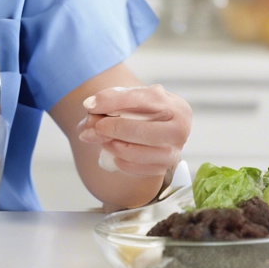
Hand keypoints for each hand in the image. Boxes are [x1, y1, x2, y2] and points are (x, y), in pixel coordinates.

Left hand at [77, 85, 191, 177]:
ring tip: (102, 139)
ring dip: (113, 145)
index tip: (89, 105)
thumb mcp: (132, 98)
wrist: (159, 130)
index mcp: (173, 104)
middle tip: (95, 126)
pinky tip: (114, 153)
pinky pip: (137, 169)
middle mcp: (179, 128)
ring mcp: (174, 151)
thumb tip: (90, 107)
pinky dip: (121, 161)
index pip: (138, 100)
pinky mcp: (165, 168)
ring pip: (137, 152)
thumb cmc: (143, 111)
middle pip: (140, 130)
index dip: (111, 102)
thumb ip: (111, 99)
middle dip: (113, 128)